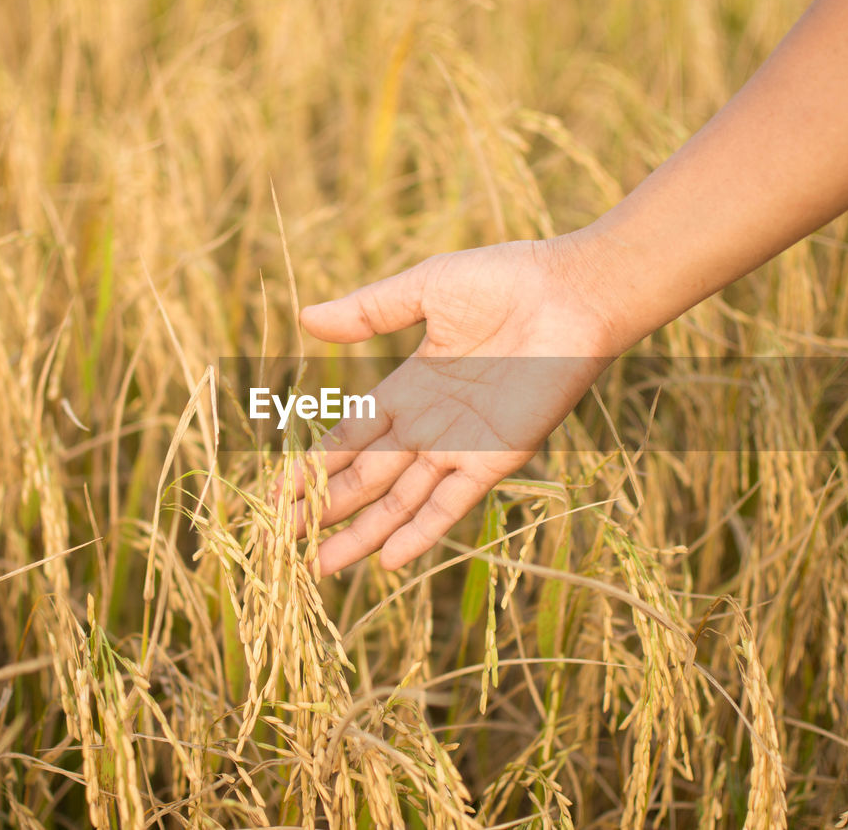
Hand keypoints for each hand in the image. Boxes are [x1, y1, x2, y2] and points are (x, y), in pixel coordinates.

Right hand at [287, 232, 624, 575]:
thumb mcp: (424, 290)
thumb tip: (305, 318)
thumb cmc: (504, 281)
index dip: (312, 467)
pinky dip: (421, 531)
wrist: (572, 293)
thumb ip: (369, 312)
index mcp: (409, 387)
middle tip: (282, 545)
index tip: (276, 495)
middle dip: (324, 511)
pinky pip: (452, 502)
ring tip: (321, 567)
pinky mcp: (496, 457)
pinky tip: (389, 561)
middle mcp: (430, 425)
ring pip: (399, 500)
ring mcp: (461, 446)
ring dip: (362, 532)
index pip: (349, 438)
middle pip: (365, 478)